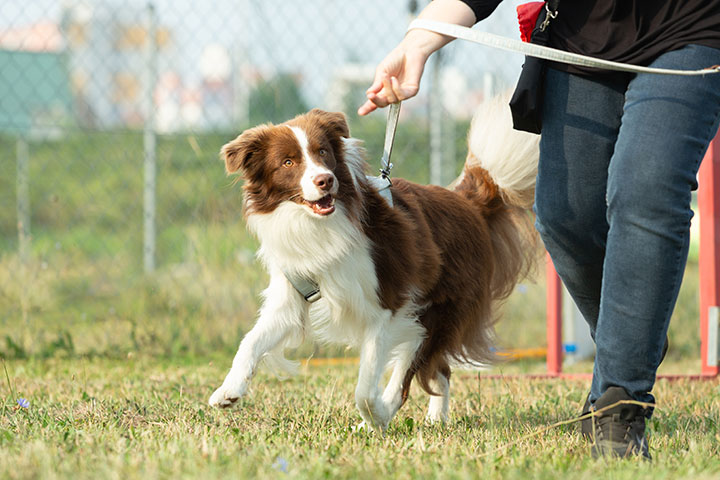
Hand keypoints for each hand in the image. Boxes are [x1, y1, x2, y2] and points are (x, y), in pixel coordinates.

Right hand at [357, 0, 475, 115]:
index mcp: (384, 89)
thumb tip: (369, 94)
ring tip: (387, 76)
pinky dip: (396, 89)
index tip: (360, 112)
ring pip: (392, 99)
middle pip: (383, 104)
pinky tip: (394, 80)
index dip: (368, 107)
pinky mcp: (412, 91)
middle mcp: (393, 93)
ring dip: (387, 89)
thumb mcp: (382, 71)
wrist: (410, 50)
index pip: (375, 101)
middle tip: (371, 96)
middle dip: (376, 101)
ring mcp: (403, 93)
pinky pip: (402, 96)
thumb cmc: (395, 59)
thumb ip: (377, 83)